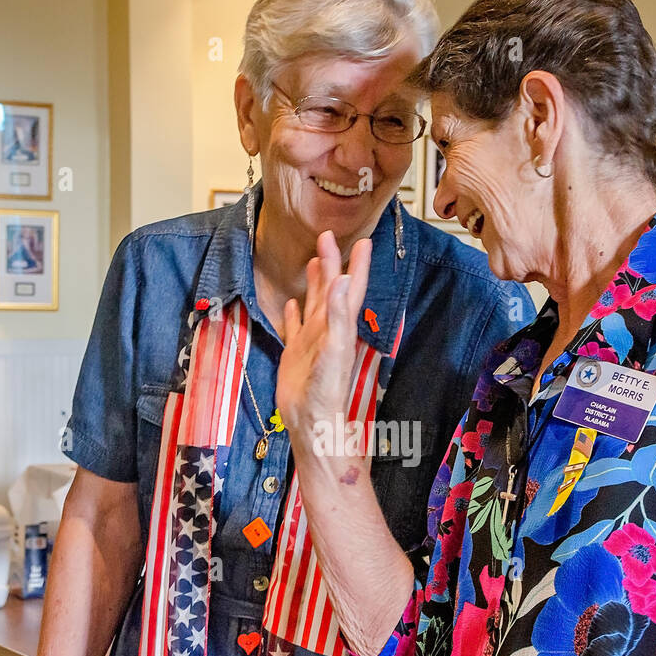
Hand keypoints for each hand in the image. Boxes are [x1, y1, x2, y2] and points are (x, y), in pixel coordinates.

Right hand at [276, 230, 371, 438]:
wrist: (310, 419)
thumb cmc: (327, 388)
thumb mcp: (334, 347)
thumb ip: (338, 314)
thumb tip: (342, 279)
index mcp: (341, 325)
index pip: (351, 288)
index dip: (357, 265)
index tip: (363, 240)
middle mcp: (328, 328)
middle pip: (332, 288)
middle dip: (331, 262)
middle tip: (327, 235)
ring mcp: (312, 339)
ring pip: (315, 303)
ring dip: (316, 282)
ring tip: (314, 260)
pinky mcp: (296, 351)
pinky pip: (295, 326)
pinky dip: (294, 312)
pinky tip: (293, 303)